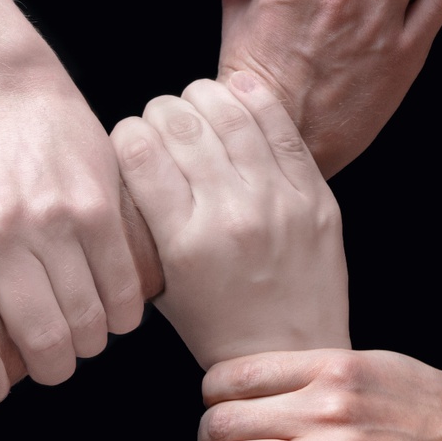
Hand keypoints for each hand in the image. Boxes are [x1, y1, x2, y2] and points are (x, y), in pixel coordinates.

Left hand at [0, 73, 140, 406]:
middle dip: (50, 369)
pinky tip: (110, 312)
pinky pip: (123, 289)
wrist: (13, 103)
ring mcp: (52, 219)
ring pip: (87, 320)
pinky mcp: (98, 209)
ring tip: (81, 339)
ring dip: (88, 344)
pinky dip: (121, 315)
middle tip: (50, 367)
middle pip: (38, 338)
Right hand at [110, 74, 344, 368]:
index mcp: (183, 241)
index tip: (129, 136)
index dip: (126, 133)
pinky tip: (239, 87)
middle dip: (161, 111)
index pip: (140, 153)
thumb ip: (140, 226)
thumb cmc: (216, 323)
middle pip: (181, 127)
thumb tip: (127, 160)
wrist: (292, 353)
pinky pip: (283, 130)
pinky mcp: (315, 197)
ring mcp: (277, 203)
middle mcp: (230, 216)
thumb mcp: (161, 283)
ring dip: (205, 97)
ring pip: (231, 118)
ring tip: (196, 98)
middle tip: (161, 117)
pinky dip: (256, 100)